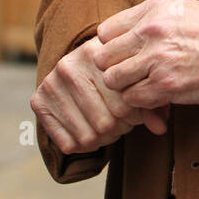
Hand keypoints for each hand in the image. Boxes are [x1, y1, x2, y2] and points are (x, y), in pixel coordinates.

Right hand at [30, 35, 169, 155]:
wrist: (80, 61)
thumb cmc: (115, 71)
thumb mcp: (133, 77)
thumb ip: (151, 100)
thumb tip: (160, 127)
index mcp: (97, 52)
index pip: (124, 102)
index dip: (135, 115)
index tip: (135, 112)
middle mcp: (69, 65)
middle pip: (106, 122)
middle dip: (120, 128)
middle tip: (122, 121)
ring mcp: (51, 83)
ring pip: (89, 136)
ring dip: (104, 138)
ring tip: (109, 124)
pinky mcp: (38, 101)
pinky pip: (69, 143)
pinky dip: (84, 145)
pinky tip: (90, 128)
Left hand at [94, 0, 198, 108]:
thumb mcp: (186, 10)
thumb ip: (154, 18)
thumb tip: (127, 35)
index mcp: (155, 8)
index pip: (106, 31)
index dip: (112, 47)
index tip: (124, 56)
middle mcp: (152, 30)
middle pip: (103, 57)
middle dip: (114, 69)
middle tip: (131, 77)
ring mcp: (158, 59)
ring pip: (113, 80)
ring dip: (126, 88)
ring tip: (143, 88)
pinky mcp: (167, 86)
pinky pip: (133, 100)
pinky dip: (141, 104)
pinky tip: (157, 99)